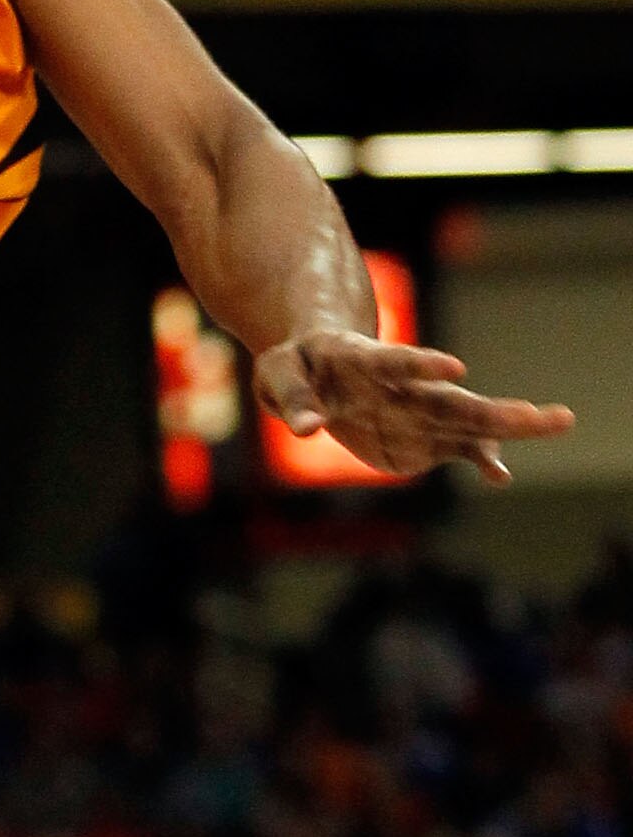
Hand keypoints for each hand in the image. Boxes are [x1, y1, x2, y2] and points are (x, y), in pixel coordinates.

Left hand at [254, 329, 572, 487]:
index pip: (397, 361)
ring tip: (557, 421)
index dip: (422, 364)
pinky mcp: (423, 436)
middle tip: (542, 414)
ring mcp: (418, 410)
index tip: (455, 368)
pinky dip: (481, 460)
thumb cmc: (296, 366)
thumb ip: (292, 398)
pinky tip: (501, 477)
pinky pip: (459, 448)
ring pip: (470, 420)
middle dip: (495, 408)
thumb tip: (304, 431)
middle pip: (453, 398)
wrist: (316, 371)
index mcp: (364, 360)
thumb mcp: (278, 374)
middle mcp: (403, 385)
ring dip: (510, 426)